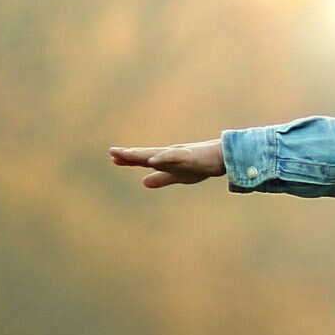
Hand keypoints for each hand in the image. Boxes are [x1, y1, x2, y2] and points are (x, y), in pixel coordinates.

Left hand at [110, 140, 225, 187]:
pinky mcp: (189, 156)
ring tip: (126, 154)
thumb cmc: (200, 166)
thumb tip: (143, 182)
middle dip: (129, 154)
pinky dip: (162, 158)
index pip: (143, 159)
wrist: (221, 158)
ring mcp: (178, 154)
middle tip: (112, 152)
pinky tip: (152, 161)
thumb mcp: (178, 176)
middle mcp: (168, 154)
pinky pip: (173, 157)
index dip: (129, 160)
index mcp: (165, 160)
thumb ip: (161, 178)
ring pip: (156, 154)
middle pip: (146, 154)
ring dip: (142, 154)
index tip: (113, 159)